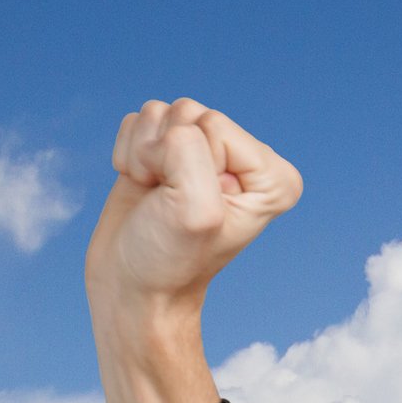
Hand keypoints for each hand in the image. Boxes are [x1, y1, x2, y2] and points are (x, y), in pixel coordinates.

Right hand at [84, 99, 300, 402]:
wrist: (132, 289)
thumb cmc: (169, 260)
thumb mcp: (195, 211)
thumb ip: (189, 152)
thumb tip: (163, 133)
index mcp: (272, 175)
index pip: (215, 125)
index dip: (190, 166)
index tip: (189, 207)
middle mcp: (243, 158)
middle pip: (188, 113)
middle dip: (164, 156)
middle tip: (166, 203)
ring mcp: (203, 153)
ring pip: (160, 114)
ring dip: (143, 155)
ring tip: (154, 198)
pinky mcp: (166, 151)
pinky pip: (139, 122)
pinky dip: (128, 155)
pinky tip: (142, 189)